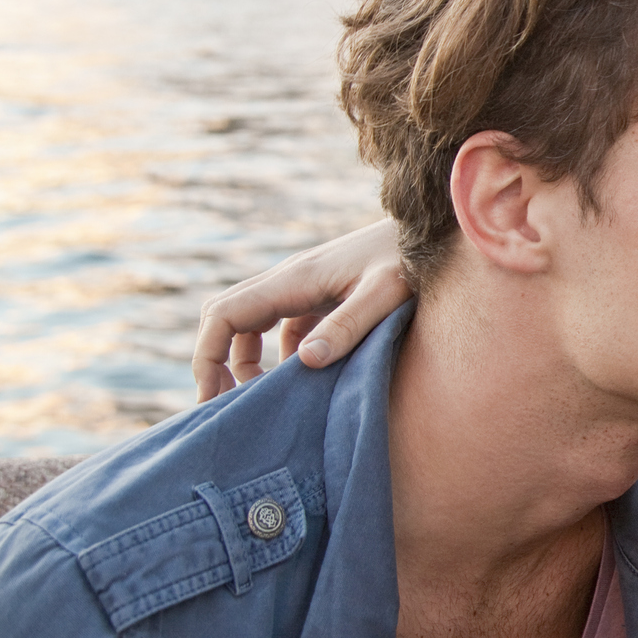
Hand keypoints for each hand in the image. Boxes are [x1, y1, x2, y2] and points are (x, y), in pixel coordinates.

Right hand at [192, 220, 409, 399]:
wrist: (431, 231)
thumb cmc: (411, 260)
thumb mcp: (383, 295)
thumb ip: (347, 325)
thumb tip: (305, 360)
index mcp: (294, 280)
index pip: (222, 314)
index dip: (206, 356)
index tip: (212, 397)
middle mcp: (289, 279)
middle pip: (225, 317)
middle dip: (214, 361)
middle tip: (223, 405)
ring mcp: (303, 285)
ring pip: (249, 321)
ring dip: (243, 358)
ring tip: (260, 398)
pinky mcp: (320, 294)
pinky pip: (280, 325)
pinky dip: (277, 354)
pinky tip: (300, 380)